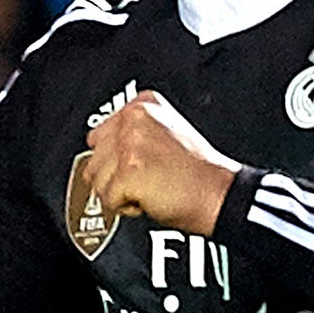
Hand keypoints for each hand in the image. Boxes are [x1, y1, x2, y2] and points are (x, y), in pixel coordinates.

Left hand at [82, 90, 239, 237]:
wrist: (219, 194)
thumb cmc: (200, 172)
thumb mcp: (168, 132)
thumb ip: (135, 132)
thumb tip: (103, 149)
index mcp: (143, 105)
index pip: (99, 135)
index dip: (116, 159)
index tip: (138, 165)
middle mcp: (133, 119)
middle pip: (94, 158)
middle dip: (114, 176)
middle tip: (148, 178)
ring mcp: (129, 144)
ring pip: (96, 180)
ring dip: (119, 192)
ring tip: (150, 187)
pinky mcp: (127, 172)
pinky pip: (107, 199)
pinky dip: (126, 207)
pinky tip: (151, 197)